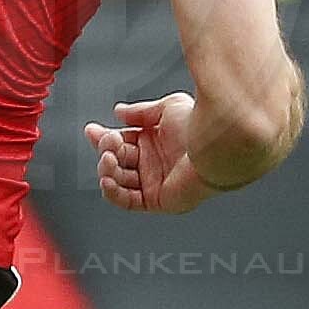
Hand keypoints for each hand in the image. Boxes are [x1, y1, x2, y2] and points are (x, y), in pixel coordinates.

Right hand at [87, 92, 211, 213]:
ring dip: (107, 170)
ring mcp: (154, 181)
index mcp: (154, 141)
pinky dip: (112, 192)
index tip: (92, 130)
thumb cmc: (200, 127)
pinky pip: (127, 201)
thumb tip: (119, 112)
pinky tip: (108, 180)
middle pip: (116, 160)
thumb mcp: (166, 107)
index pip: (121, 141)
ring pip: (117, 180)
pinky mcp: (157, 199)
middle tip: (107, 143)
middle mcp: (153, 162)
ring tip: (110, 159)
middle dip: (106, 151)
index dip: (103, 137)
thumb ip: (140, 111)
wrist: (216, 148)